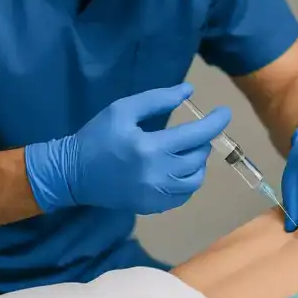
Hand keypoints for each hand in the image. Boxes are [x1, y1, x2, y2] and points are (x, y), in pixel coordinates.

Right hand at [24, 83, 230, 214]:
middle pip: (198, 157)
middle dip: (201, 141)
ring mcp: (156, 194)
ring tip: (187, 151)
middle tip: (193, 132)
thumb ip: (158, 99)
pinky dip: (187, 181)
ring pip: (195, 179)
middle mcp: (158, 174)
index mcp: (151, 147)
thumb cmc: (97, 137)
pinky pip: (182, 196)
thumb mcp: (123, 110)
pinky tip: (177, 170)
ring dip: (197, 162)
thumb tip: (188, 91)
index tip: (225, 112)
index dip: (215, 122)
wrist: (72, 174)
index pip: (196, 135)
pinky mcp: (151, 206)